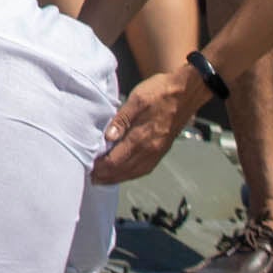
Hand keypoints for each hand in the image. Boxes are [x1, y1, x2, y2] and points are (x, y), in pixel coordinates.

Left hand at [91, 69, 198, 183]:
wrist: (185, 93)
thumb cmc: (159, 93)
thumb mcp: (137, 100)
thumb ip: (121, 119)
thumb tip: (109, 137)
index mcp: (142, 138)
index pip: (116, 161)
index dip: (101, 167)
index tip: (88, 167)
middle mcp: (150, 150)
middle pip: (124, 170)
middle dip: (106, 176)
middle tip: (91, 177)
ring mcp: (157, 152)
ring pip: (134, 172)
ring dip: (117, 178)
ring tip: (104, 179)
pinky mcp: (162, 150)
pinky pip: (144, 169)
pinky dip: (131, 174)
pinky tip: (124, 173)